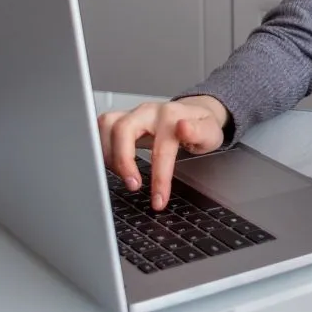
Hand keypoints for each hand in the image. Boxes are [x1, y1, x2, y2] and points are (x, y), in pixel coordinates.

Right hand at [97, 95, 227, 210]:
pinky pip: (102, 128)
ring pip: (107, 125)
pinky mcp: (123, 119)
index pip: (160, 148)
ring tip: (122, 176)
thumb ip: (199, 132)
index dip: (158, 177)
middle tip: (133, 185)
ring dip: (109, 154)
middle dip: (123, 160)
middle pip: (123, 129)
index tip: (158, 200)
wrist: (195, 113)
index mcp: (171, 116)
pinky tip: (110, 164)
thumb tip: (184, 127)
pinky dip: (102, 147)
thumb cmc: (202, 126)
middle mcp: (148, 111)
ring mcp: (133, 113)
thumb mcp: (210, 132)